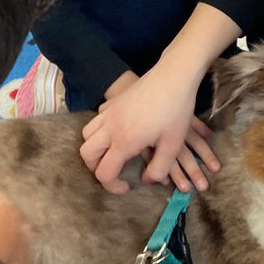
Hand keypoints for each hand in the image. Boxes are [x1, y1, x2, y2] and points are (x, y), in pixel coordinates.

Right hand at [83, 4, 239, 193]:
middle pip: (86, 154)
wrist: (174, 76)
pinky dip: (99, 129)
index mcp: (124, 142)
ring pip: (86, 135)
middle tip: (114, 172)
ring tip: (112, 153)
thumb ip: (159, 168)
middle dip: (95, 168)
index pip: (104, 173)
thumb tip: (147, 180)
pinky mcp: (113, 101)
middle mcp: (110, 127)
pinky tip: (116, 130)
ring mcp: (109, 112)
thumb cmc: (176, 110)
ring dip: (94, 148)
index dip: (112, 186)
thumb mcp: (173, 144)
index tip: (127, 187)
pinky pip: (96, 118)